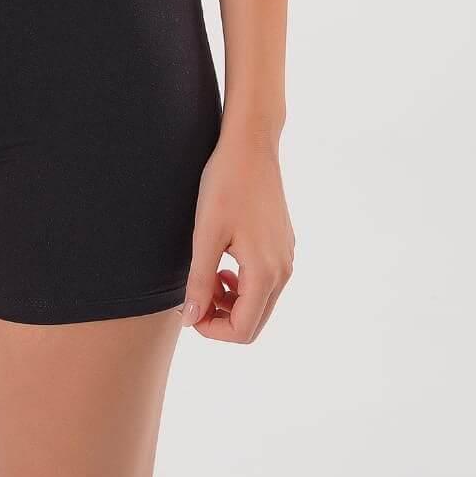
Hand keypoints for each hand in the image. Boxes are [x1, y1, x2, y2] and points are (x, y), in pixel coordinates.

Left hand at [178, 130, 294, 342]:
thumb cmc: (226, 185)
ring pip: (260, 303)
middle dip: (222, 318)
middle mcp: (283, 271)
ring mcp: (286, 257)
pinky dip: (243, 284)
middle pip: (254, 322)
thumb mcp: (206, 235)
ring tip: (207, 276)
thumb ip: (200, 281)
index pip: (242, 330)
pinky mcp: (284, 245)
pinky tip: (223, 261)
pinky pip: (265, 281)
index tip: (189, 309)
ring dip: (232, 301)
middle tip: (196, 294)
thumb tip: (192, 320)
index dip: (212, 330)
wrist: (251, 145)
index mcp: (265, 273)